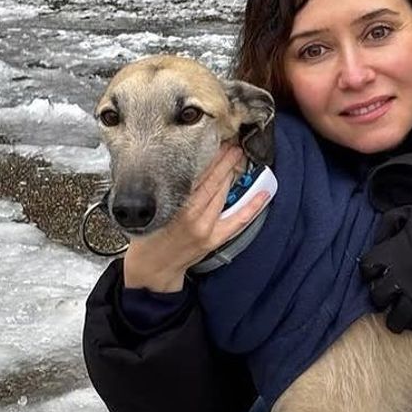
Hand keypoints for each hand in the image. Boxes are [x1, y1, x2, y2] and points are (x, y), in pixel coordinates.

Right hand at [122, 146, 268, 290]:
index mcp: (174, 207)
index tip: (216, 143)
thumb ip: (166, 191)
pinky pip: (238, 220)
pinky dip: (252, 206)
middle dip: (224, 162)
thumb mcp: (150, 210)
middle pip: (213, 183)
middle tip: (233, 145)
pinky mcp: (214, 239)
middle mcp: (192, 217)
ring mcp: (206, 229)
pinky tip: (264, 193)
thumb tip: (180, 167)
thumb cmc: (147, 236)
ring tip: (239, 158)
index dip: (210, 159)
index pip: (197, 177)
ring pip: (223, 196)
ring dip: (232, 175)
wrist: (152, 268)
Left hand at [359, 190, 411, 332]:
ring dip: (396, 318)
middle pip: (377, 297)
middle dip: (381, 297)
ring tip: (402, 315)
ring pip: (397, 319)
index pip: (365, 270)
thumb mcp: (409, 212)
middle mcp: (399, 280)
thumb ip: (388, 224)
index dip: (370, 272)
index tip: (378, 272)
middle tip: (390, 294)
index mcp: (389, 256)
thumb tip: (380, 240)